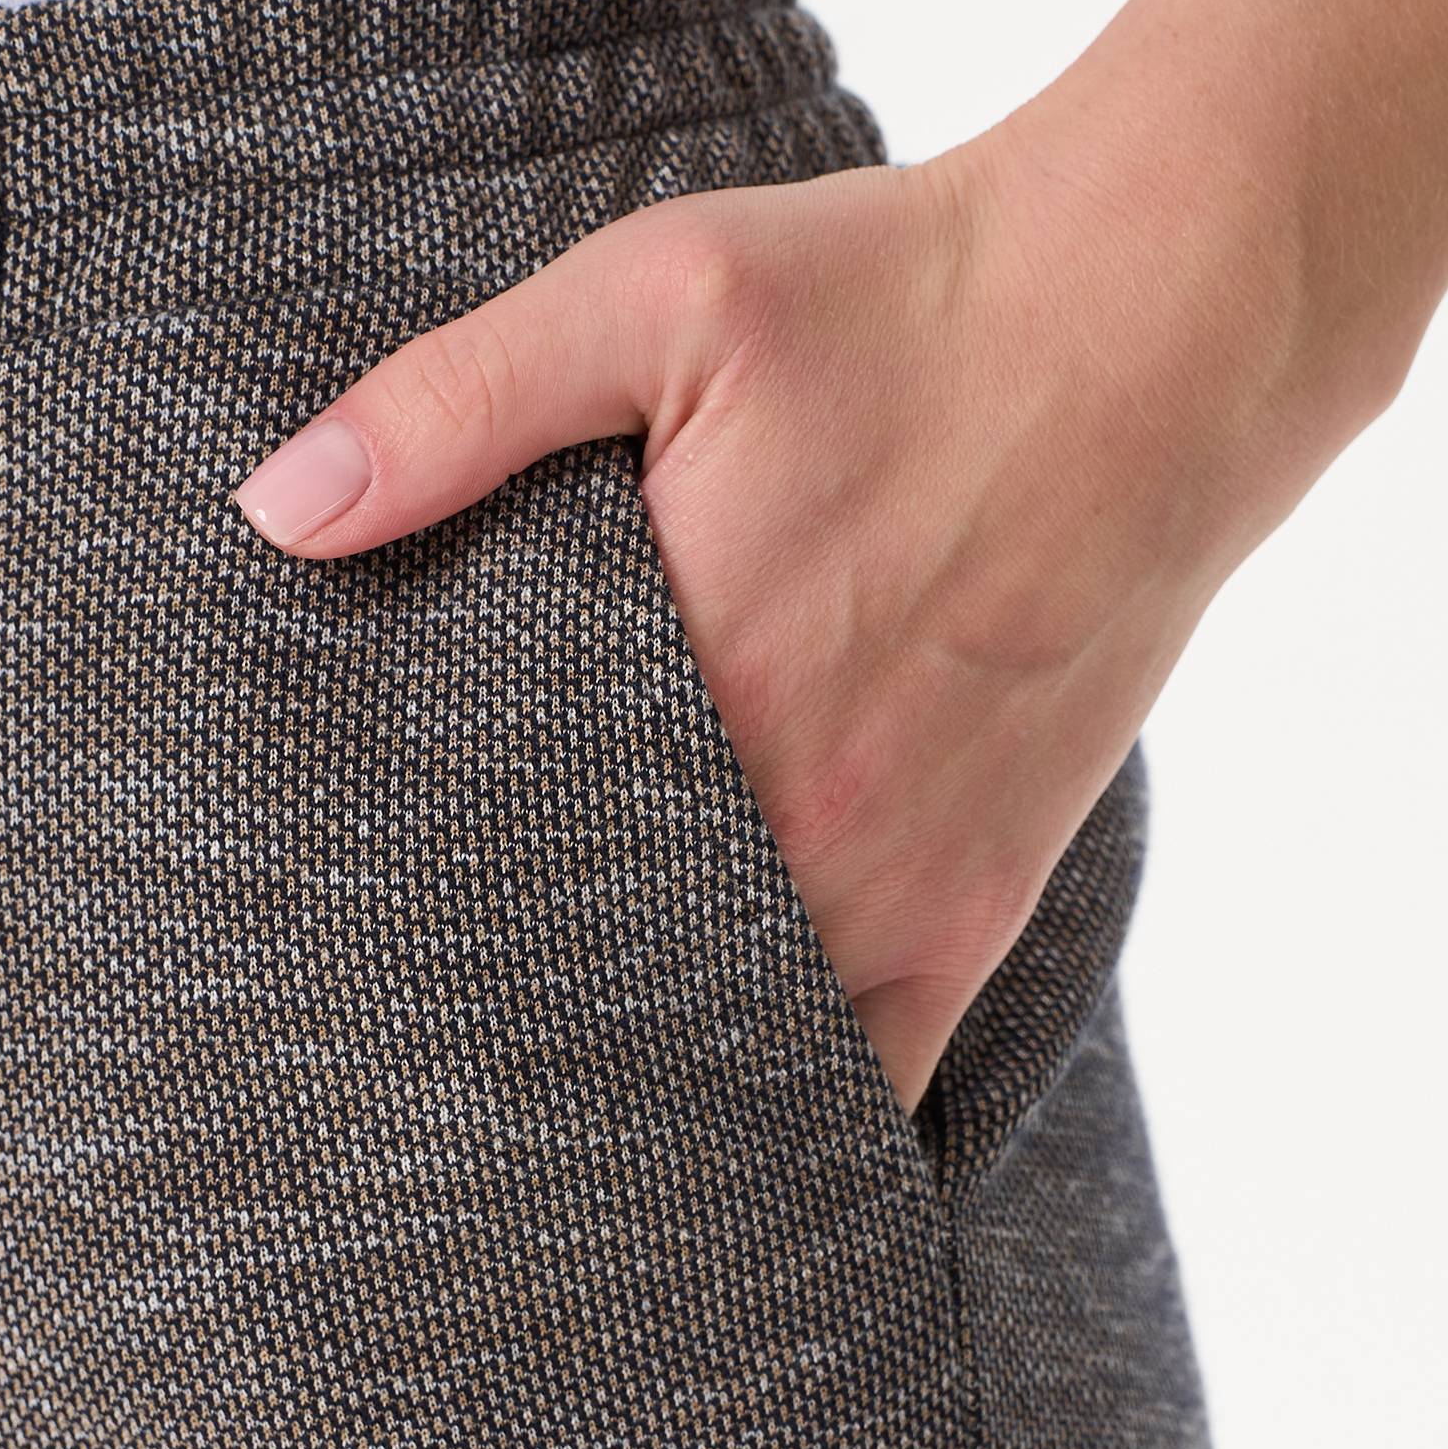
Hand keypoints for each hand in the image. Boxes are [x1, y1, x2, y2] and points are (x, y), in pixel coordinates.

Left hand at [236, 0, 1447, 1111]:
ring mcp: (897, 887)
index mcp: (694, 689)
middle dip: (499, 1022)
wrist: (1168, 321)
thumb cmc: (905, 300)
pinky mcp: (978, 908)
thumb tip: (279, 509)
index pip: (497, 873)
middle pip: (598, 989)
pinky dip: (783, 1120)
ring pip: (723, 1061)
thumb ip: (458, 406)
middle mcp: (797, 825)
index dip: (407, 928)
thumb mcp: (656, 297)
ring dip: (628, 1081)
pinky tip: (700, 1151)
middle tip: (397, 1058)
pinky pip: (869, 1079)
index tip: (329, 959)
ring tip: (521, 1114)